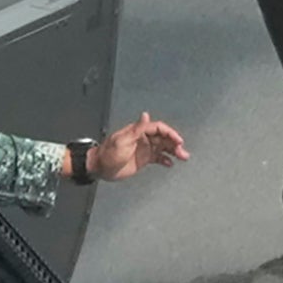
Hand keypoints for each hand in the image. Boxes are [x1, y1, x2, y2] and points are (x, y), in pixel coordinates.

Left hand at [75, 114, 190, 183]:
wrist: (100, 168)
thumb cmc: (108, 153)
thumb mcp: (122, 140)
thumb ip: (136, 129)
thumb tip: (145, 115)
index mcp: (138, 132)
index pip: (158, 128)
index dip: (170, 133)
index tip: (178, 140)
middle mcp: (142, 139)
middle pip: (163, 138)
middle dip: (174, 143)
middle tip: (182, 152)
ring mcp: (144, 149)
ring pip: (163, 148)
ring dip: (173, 151)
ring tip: (183, 157)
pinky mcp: (143, 159)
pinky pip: (158, 158)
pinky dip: (165, 160)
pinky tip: (170, 163)